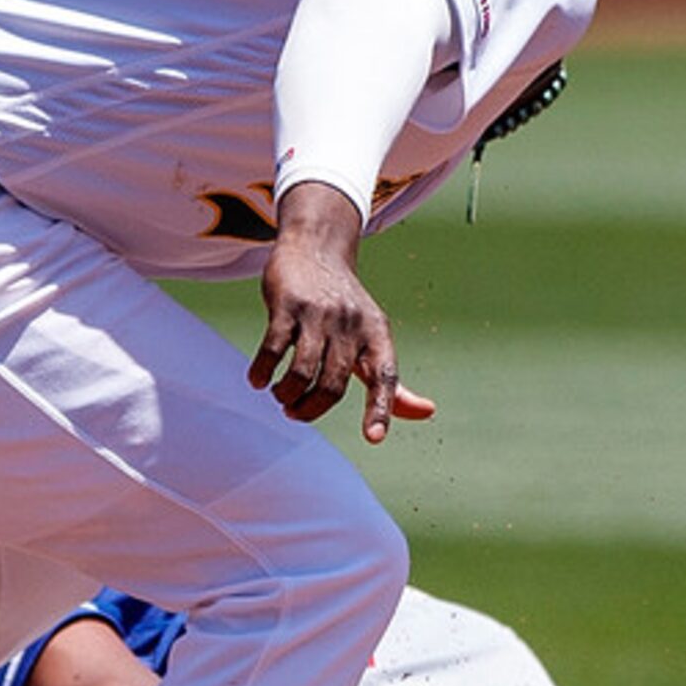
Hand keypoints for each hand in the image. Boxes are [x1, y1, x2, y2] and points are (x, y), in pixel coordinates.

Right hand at [248, 183, 436, 442]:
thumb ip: (392, 381)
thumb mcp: (374, 338)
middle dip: (312, 409)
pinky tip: (258, 380)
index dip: (381, 408)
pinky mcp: (286, 304)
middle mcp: (350, 324)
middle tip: (296, 412)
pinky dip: (262, 371)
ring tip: (282, 396)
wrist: (316, 247)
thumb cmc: (346, 305)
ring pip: (302, 371)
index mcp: (376, 334)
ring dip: (288, 394)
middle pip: (333, 383)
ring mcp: (318, 313)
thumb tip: (427, 413)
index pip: (385, 376)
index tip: (374, 438)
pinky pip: (273, 348)